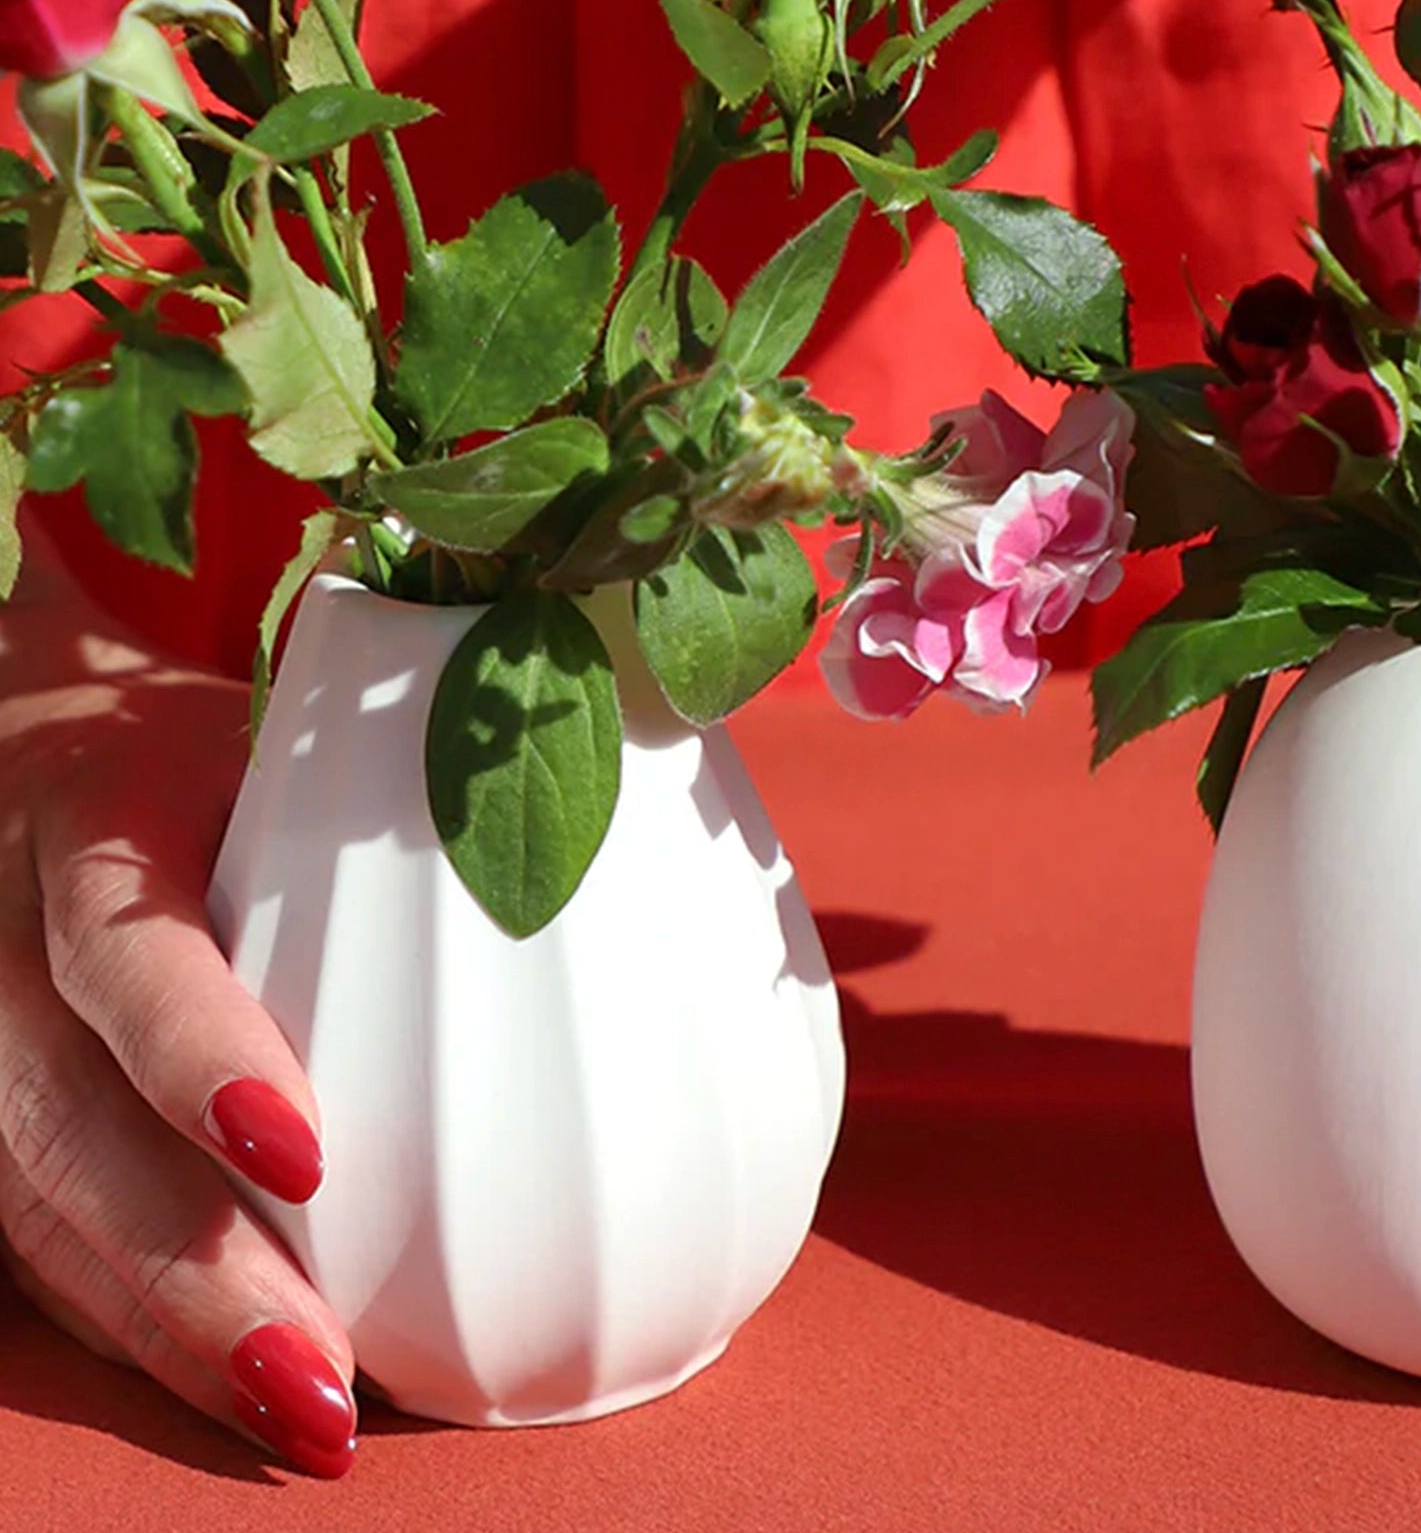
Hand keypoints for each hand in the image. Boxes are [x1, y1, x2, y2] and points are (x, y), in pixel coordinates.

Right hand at [0, 537, 357, 1478]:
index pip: (122, 953)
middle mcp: (4, 953)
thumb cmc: (218, 742)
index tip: (306, 1149)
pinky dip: (145, 1329)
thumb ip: (405, 774)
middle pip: (62, 1131)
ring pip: (39, 1218)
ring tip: (309, 1420)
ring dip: (169, 1334)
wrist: (35, 744)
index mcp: (93, 823)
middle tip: (321, 1377)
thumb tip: (634, 791)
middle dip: (187, 1271)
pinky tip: (253, 1390)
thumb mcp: (286, 724)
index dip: (196, 1052)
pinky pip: (44, 1249)